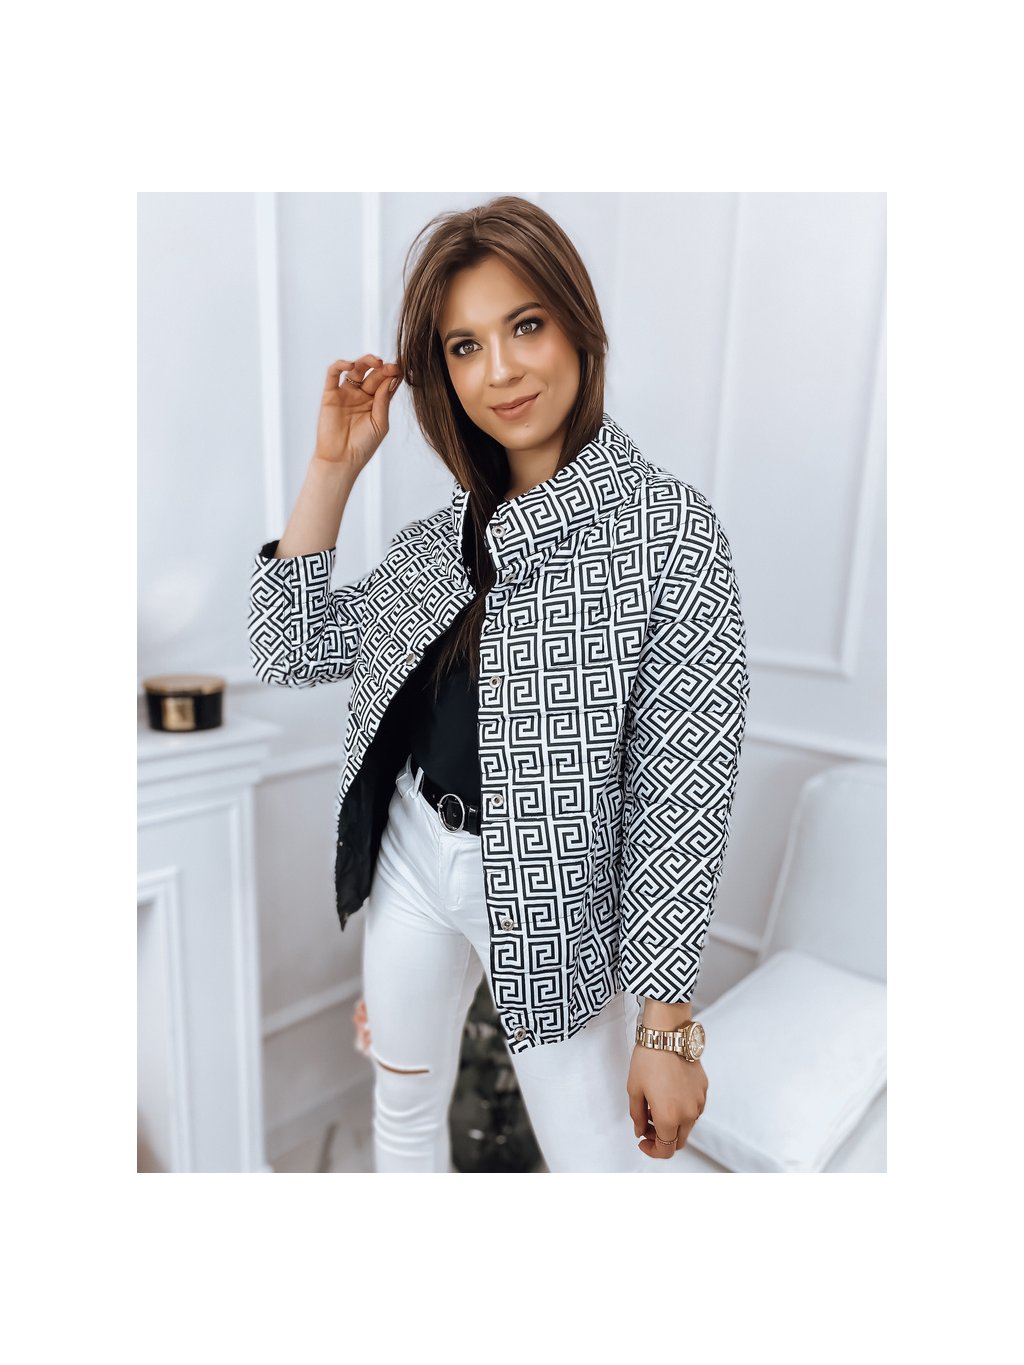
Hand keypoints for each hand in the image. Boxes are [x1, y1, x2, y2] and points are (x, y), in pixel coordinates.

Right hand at [313, 354, 402, 471]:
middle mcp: (362, 395)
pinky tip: (350, 364)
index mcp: (376, 402)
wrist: (341, 460)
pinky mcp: (330, 394)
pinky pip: (333, 374)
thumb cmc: (363, 446)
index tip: (401, 370)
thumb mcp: (380, 423)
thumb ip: (384, 401)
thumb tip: (390, 379)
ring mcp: (346, 393)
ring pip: (356, 369)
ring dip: (366, 361)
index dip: (393, 375)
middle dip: (383, 369)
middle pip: (374, 374)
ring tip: (377, 362)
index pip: (386, 383)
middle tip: (391, 367)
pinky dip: (340, 365)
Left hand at [627, 1045, 707, 1158]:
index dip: (652, 1151)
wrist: (668, 1034)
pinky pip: (694, 1109)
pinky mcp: (704, 1089)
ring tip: (656, 1104)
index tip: (643, 1141)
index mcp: (668, 1117)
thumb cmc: (648, 1059)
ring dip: (673, 1124)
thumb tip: (641, 1131)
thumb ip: (637, 1117)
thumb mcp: (634, 1090)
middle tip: (648, 1125)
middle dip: (662, 1139)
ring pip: (687, 1125)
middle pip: (679, 1142)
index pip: (665, 1150)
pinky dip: (682, 1110)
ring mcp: (699, 1102)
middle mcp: (688, 1114)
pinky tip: (669, 1094)